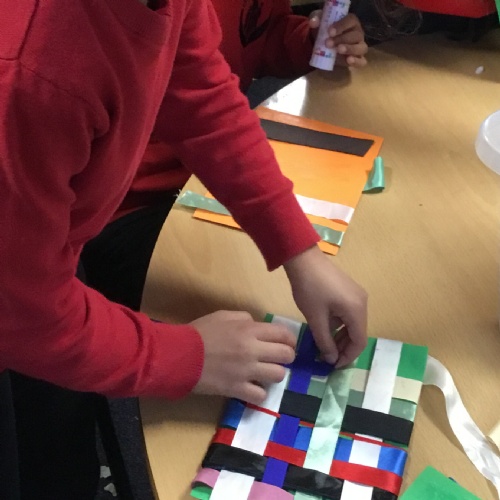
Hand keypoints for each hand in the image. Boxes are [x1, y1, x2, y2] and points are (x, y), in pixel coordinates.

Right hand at [191, 311, 295, 403]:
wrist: (179, 355)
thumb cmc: (199, 332)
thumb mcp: (222, 316)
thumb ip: (244, 318)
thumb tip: (257, 325)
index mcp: (249, 330)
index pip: (283, 334)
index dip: (289, 339)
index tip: (286, 343)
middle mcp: (253, 350)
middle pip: (286, 355)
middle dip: (286, 356)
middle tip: (278, 358)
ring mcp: (246, 372)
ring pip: (278, 376)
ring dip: (274, 374)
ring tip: (265, 373)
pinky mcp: (237, 389)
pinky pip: (260, 396)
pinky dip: (259, 393)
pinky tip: (252, 388)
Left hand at [284, 246, 366, 366]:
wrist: (303, 259)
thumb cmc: (309, 289)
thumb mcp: (316, 318)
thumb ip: (325, 341)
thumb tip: (332, 359)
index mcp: (357, 310)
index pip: (359, 342)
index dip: (348, 357)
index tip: (333, 366)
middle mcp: (362, 303)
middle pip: (358, 333)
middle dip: (344, 348)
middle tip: (327, 357)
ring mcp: (357, 295)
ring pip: (353, 324)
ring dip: (340, 336)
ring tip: (324, 346)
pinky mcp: (348, 290)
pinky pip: (348, 313)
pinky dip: (339, 324)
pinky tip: (325, 329)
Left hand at [309, 12, 367, 67]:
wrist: (324, 45)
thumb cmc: (325, 31)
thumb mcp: (319, 23)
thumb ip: (316, 20)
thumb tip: (313, 22)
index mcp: (351, 21)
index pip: (350, 21)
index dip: (341, 26)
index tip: (329, 32)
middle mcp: (358, 33)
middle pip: (355, 35)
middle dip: (342, 39)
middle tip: (328, 43)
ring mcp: (359, 47)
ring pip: (361, 47)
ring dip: (350, 49)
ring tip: (338, 50)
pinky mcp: (358, 59)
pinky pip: (362, 61)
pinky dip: (357, 61)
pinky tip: (349, 61)